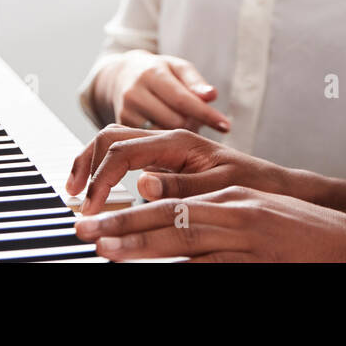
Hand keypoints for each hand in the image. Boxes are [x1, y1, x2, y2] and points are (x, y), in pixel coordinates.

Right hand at [66, 126, 290, 213]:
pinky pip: (127, 156)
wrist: (272, 184)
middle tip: (73, 196)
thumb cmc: (251, 184)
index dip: (101, 180)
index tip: (91, 209)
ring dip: (92, 163)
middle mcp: (168, 138)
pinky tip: (101, 191)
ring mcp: (165, 147)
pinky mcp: (165, 160)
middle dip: (86, 162)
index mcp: (178, 141)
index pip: (123, 151)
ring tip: (78, 191)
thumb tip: (142, 183)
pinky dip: (106, 169)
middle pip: (111, 137)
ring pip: (115, 143)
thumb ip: (180, 186)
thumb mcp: (219, 188)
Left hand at [73, 186, 345, 261]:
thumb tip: (168, 220)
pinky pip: (213, 267)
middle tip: (85, 231)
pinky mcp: (259, 260)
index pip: (171, 201)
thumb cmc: (302, 234)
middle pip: (168, 216)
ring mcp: (248, 236)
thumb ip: (214, 216)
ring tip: (107, 250)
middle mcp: (235, 210)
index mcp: (231, 196)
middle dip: (123, 224)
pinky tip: (161, 274)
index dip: (131, 210)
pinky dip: (186, 271)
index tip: (97, 218)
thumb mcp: (254, 216)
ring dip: (143, 246)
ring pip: (185, 240)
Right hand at [103, 51, 228, 132]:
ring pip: (162, 135)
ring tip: (182, 120)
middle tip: (200, 119)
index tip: (226, 126)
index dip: (206, 114)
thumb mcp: (177, 68)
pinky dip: (164, 139)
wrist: (119, 75)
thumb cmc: (158, 71)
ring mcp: (125, 112)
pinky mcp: (121, 128)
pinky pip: (150, 142)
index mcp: (152, 74)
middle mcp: (135, 94)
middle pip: (175, 121)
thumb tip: (212, 96)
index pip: (183, 99)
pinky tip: (168, 131)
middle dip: (193, 123)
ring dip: (179, 133)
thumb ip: (195, 83)